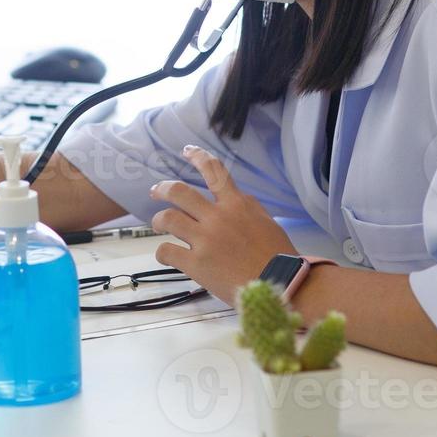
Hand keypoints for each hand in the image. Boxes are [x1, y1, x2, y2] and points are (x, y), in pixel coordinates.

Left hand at [151, 145, 296, 303]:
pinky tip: (164, 255)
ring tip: (158, 224)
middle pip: (179, 192)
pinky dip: (162, 252)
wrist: (280, 285)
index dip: (198, 157)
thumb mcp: (266, 221)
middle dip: (163, 189)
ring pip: (168, 218)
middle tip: (155, 192)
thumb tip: (233, 199)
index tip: (187, 151)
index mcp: (237, 204)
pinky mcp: (195, 263)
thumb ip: (246, 207)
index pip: (214, 171)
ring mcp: (204, 240)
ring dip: (159, 220)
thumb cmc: (279, 256)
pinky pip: (167, 251)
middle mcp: (217, 217)